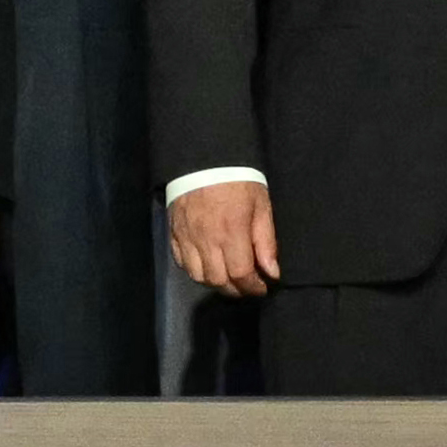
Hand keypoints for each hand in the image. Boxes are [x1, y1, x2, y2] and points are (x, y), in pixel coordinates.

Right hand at [167, 175, 280, 299]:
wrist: (204, 157)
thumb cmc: (238, 181)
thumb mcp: (261, 206)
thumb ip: (266, 242)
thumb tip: (272, 273)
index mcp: (231, 233)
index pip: (241, 275)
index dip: (253, 287)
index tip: (261, 287)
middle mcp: (206, 239)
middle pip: (218, 280)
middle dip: (235, 289)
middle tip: (246, 284)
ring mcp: (187, 236)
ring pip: (197, 275)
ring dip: (214, 282)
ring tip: (226, 275)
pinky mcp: (174, 231)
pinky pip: (180, 261)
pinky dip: (194, 269)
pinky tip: (206, 263)